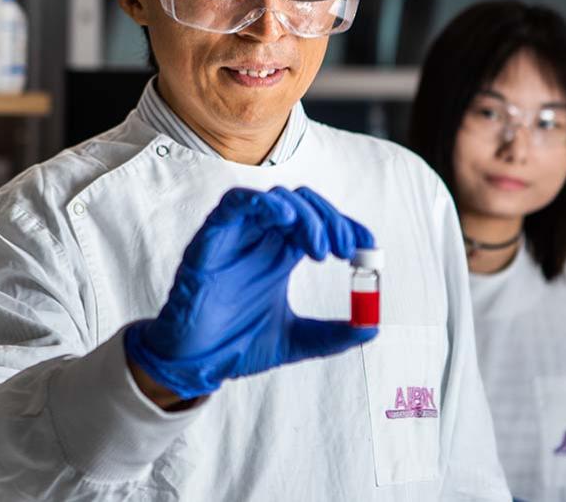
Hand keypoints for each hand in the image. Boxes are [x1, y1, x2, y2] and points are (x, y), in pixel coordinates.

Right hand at [124, 186, 376, 399]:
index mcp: (281, 255)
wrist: (195, 365)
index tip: (369, 247)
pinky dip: (262, 203)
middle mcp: (262, 239)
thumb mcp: (296, 340)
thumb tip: (371, 328)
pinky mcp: (210, 239)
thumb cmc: (237, 345)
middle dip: (331, 220)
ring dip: (305, 215)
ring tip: (321, 248)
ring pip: (276, 199)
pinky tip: (285, 220)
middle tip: (346, 249)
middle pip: (303, 205)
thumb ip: (332, 335)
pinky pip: (234, 204)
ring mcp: (237, 236)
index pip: (320, 224)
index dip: (348, 227)